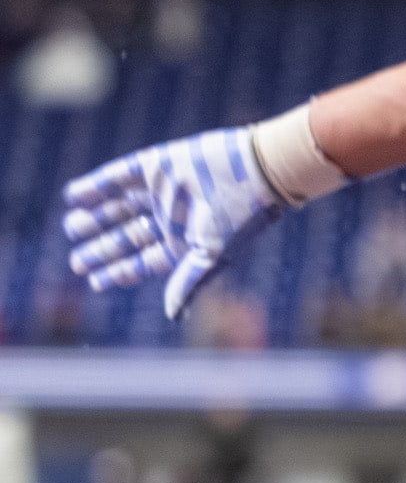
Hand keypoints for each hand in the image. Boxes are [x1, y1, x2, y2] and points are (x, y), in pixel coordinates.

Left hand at [64, 127, 285, 317]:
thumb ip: (189, 283)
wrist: (255, 171)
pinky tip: (74, 196)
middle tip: (76, 260)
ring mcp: (160, 192)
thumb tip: (174, 316)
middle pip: (127, 236)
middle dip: (102, 248)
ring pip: (118, 208)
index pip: (143, 261)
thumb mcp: (212, 255)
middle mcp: (169, 219)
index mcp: (182, 242)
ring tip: (73, 227)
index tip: (94, 280)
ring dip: (95, 218)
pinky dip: (95, 186)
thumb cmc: (239, 218)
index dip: (119, 271)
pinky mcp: (154, 165)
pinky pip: (117, 176)